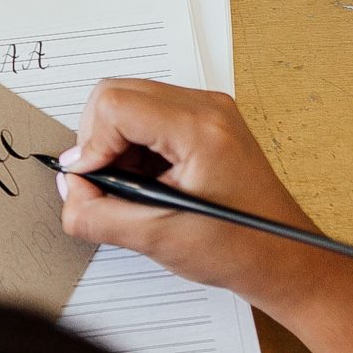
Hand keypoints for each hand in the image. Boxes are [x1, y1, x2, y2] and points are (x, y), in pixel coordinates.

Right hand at [57, 79, 352, 312]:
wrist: (283, 258)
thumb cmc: (239, 248)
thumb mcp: (155, 239)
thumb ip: (96, 214)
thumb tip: (69, 188)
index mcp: (200, 128)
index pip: (114, 105)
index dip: (90, 144)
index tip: (90, 181)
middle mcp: (205, 107)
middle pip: (117, 94)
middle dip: (97, 140)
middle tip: (104, 184)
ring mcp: (207, 111)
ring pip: (129, 103)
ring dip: (114, 144)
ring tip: (129, 187)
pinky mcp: (204, 122)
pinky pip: (148, 116)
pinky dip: (132, 146)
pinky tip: (145, 182)